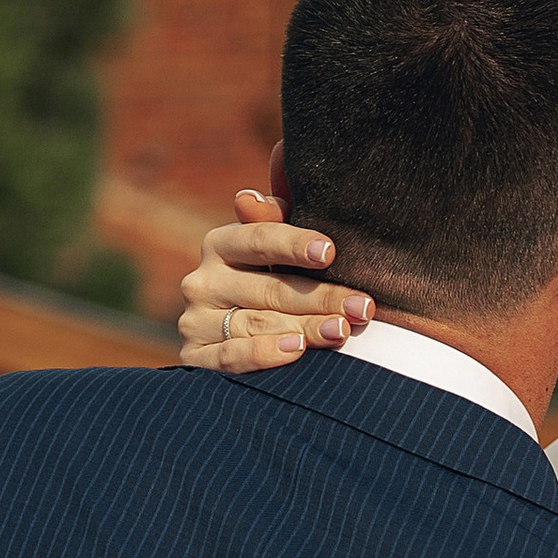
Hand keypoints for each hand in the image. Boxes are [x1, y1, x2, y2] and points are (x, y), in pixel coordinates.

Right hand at [177, 194, 373, 373]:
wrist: (240, 341)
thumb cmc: (272, 283)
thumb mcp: (275, 253)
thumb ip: (271, 223)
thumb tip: (248, 199)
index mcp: (220, 245)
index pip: (257, 240)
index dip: (294, 244)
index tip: (330, 252)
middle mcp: (202, 282)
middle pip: (268, 289)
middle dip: (320, 297)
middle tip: (361, 306)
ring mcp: (196, 322)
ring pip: (256, 323)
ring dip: (304, 327)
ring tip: (341, 329)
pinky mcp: (198, 358)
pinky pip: (232, 356)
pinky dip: (265, 354)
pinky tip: (297, 350)